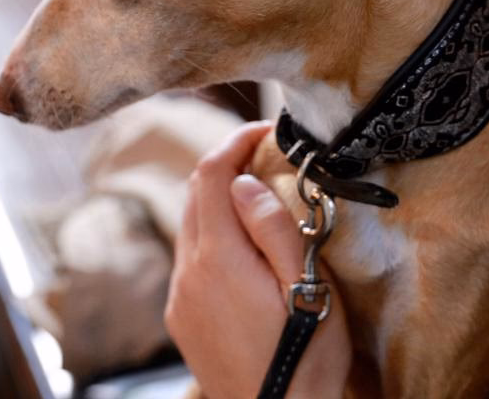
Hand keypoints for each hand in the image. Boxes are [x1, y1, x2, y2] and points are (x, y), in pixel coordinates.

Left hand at [165, 121, 351, 398]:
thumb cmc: (305, 358)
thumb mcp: (308, 287)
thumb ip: (274, 229)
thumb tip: (244, 183)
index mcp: (219, 260)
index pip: (210, 174)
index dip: (235, 140)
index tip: (267, 131)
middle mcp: (188, 274)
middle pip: (195, 193)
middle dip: (228, 164)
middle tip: (269, 155)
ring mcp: (180, 299)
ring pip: (190, 224)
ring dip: (219, 198)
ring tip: (262, 194)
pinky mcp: (182, 318)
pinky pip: (190, 257)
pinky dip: (212, 232)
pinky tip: (244, 244)